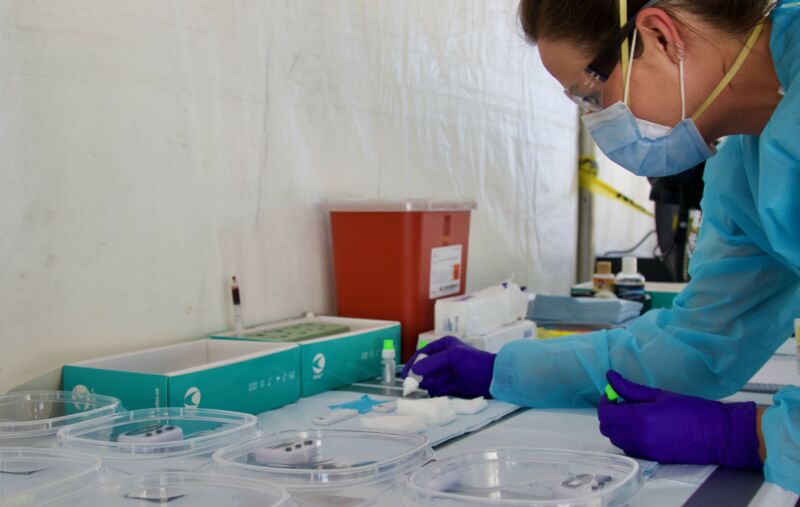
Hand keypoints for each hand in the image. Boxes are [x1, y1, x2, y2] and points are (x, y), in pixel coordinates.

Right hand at [401, 336, 494, 397]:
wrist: (493, 378)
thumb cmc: (475, 362)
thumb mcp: (453, 357)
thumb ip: (433, 362)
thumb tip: (415, 370)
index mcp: (443, 347)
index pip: (422, 354)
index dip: (413, 364)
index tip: (406, 375)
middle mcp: (442, 359)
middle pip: (424, 370)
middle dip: (425, 377)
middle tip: (427, 381)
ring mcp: (446, 373)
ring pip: (430, 381)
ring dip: (434, 384)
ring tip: (447, 382)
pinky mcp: (450, 386)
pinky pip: (437, 390)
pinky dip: (440, 391)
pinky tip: (449, 388)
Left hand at [598, 370, 761, 469]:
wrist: (718, 434)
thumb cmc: (693, 411)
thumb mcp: (659, 394)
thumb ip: (630, 388)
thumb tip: (611, 378)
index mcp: (640, 419)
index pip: (606, 414)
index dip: (605, 402)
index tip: (612, 394)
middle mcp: (639, 438)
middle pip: (608, 428)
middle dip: (610, 415)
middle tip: (623, 403)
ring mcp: (645, 450)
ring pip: (617, 439)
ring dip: (619, 427)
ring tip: (636, 414)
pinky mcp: (653, 458)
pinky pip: (630, 448)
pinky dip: (629, 438)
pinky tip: (644, 428)